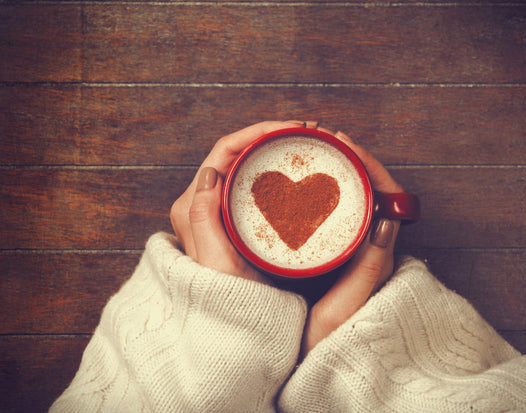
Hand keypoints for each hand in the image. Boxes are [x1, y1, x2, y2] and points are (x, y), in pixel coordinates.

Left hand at [170, 120, 308, 283]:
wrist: (236, 328)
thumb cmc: (228, 299)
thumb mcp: (216, 262)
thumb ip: (203, 217)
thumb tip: (210, 172)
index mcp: (193, 206)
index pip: (224, 152)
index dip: (258, 132)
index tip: (292, 129)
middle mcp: (201, 204)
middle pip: (236, 153)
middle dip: (270, 136)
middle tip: (308, 133)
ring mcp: (218, 211)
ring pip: (245, 166)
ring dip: (273, 150)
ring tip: (306, 145)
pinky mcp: (234, 220)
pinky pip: (252, 184)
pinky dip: (274, 170)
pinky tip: (296, 171)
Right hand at [300, 130, 402, 356]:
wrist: (327, 373)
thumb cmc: (335, 343)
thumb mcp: (347, 306)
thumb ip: (368, 268)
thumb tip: (386, 222)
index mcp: (381, 255)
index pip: (385, 196)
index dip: (366, 164)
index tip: (343, 145)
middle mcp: (373, 248)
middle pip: (369, 191)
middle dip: (350, 162)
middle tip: (323, 142)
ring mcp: (356, 252)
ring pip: (352, 201)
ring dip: (337, 175)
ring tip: (314, 156)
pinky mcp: (339, 258)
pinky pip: (336, 216)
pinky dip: (322, 196)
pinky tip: (302, 190)